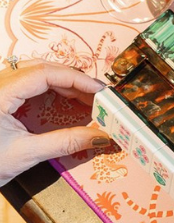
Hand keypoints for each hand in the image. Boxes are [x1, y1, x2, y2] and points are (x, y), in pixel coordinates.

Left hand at [0, 60, 106, 184]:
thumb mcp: (25, 154)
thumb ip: (65, 142)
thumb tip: (100, 137)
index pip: (44, 73)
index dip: (76, 79)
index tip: (100, 91)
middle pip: (41, 67)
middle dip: (72, 80)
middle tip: (97, 97)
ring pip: (33, 72)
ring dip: (61, 82)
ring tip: (84, 98)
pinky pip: (25, 83)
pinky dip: (48, 88)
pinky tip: (62, 99)